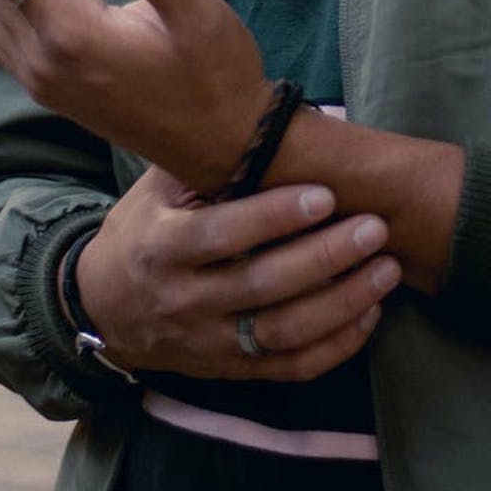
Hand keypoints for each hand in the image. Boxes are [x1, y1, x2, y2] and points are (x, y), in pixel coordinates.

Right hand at [74, 168, 401, 381]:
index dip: (275, 216)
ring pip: (283, 333)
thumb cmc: (143, 230)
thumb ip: (204, 161)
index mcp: (163, 246)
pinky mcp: (230, 371)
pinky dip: (335, 346)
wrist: (102, 308)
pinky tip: (370, 313)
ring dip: (343, 303)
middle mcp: (185, 300)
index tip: (325, 195)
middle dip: (326, 257)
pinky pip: (290, 368)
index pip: (223, 234)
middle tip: (376, 227)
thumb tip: (268, 119)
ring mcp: (209, 343)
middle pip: (263, 286)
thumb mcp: (157, 189)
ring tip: (388, 269)